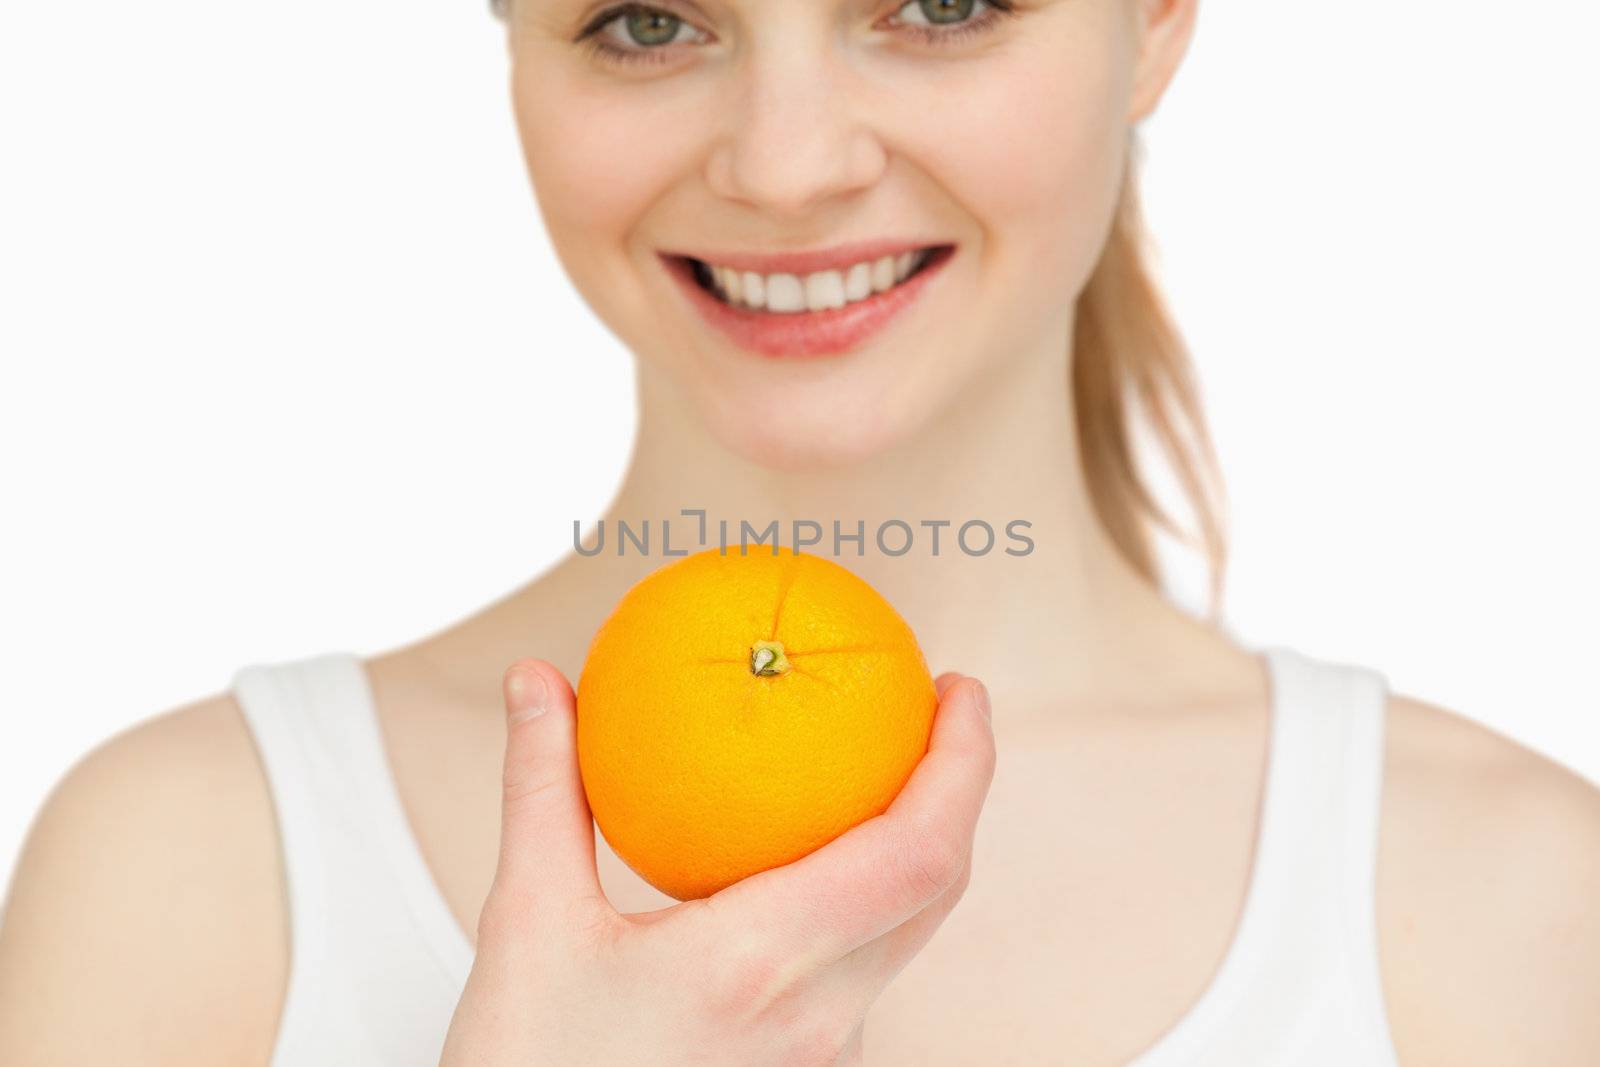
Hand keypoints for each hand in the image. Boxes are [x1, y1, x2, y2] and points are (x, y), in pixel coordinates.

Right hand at [438, 657, 995, 1066]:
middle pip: (936, 886)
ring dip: (916, 844)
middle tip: (936, 707)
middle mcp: (815, 1020)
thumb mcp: (528, 923)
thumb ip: (544, 789)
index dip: (964, 763)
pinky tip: (816, 860)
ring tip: (883, 771)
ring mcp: (820, 1055)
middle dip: (957, 786)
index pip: (917, 853)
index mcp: (758, 967)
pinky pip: (865, 968)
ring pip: (907, 932)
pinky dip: (867, 896)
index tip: (960, 692)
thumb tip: (539, 684)